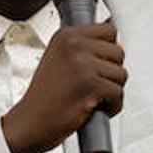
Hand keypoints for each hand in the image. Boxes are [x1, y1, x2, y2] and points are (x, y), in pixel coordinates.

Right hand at [1, 22, 125, 152]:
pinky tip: (94, 108)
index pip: (109, 31)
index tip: (99, 65)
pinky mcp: (91, 84)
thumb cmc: (45, 96)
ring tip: (91, 97)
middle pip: (119, 53)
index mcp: (67, 35)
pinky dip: (111, 106)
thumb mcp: (60, 58)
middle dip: (111, 73)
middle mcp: (74, 44)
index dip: (109, 51)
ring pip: (121, 74)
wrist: (30, 121)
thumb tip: (115, 44)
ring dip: (111, 91)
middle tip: (92, 86)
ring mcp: (82, 63)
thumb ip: (84, 47)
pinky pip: (118, 93)